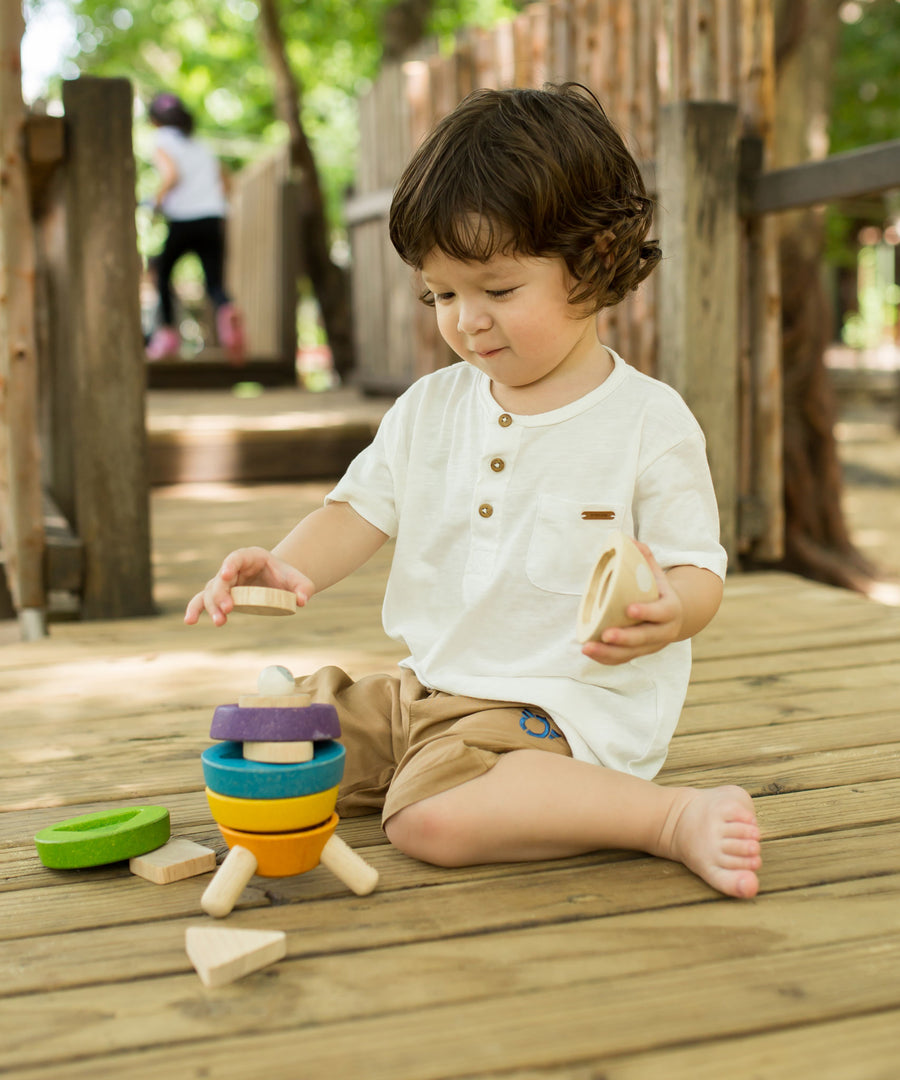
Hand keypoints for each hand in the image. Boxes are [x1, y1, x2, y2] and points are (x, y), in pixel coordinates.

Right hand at [184, 546, 313, 626]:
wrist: (278, 581)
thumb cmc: (287, 578)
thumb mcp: (299, 580)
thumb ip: (303, 588)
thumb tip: (301, 601)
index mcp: (251, 557)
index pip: (237, 557)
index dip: (230, 564)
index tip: (226, 574)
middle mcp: (234, 568)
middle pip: (221, 578)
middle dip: (222, 594)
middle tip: (228, 610)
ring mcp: (225, 582)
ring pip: (211, 591)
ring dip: (211, 606)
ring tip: (220, 621)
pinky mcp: (221, 596)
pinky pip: (203, 600)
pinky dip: (196, 609)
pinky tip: (189, 621)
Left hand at [580, 542, 683, 665]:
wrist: (676, 616)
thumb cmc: (659, 591)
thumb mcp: (656, 573)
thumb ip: (644, 557)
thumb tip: (627, 539)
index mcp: (670, 609)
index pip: (660, 612)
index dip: (646, 612)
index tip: (628, 609)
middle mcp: (663, 631)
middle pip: (645, 638)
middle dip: (625, 638)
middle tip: (605, 634)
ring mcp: (652, 645)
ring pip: (631, 653)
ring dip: (609, 652)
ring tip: (587, 647)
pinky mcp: (640, 653)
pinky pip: (623, 659)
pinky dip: (606, 658)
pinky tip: (589, 651)